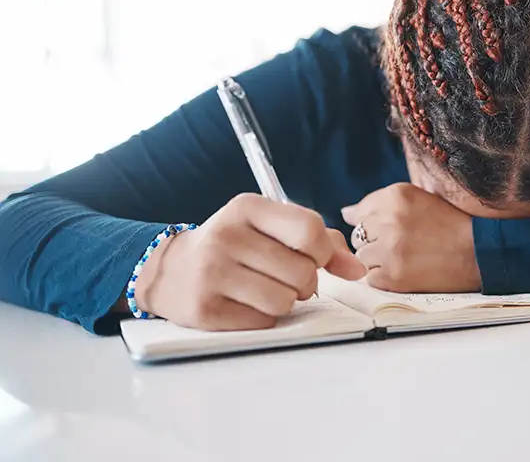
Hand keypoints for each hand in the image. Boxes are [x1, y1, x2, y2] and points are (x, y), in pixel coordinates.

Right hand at [134, 193, 366, 330]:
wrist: (170, 270)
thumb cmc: (236, 246)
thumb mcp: (271, 227)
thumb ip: (321, 242)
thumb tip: (358, 270)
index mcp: (247, 207)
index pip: (310, 230)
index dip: (323, 252)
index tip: (314, 258)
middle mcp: (227, 236)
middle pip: (303, 272)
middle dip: (305, 282)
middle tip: (285, 278)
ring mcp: (212, 273)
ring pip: (285, 302)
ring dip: (285, 302)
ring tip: (264, 289)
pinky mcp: (205, 310)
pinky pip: (262, 323)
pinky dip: (262, 317)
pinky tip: (244, 303)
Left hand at [341, 183, 479, 292]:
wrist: (480, 252)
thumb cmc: (453, 223)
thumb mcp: (420, 199)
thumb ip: (382, 203)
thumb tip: (345, 213)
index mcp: (396, 196)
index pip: (360, 210)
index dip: (373, 223)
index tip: (390, 229)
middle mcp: (389, 220)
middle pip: (358, 235)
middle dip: (374, 241)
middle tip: (403, 244)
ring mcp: (389, 250)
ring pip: (362, 257)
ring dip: (378, 260)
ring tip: (407, 257)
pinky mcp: (393, 276)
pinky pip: (371, 278)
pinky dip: (385, 277)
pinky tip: (408, 270)